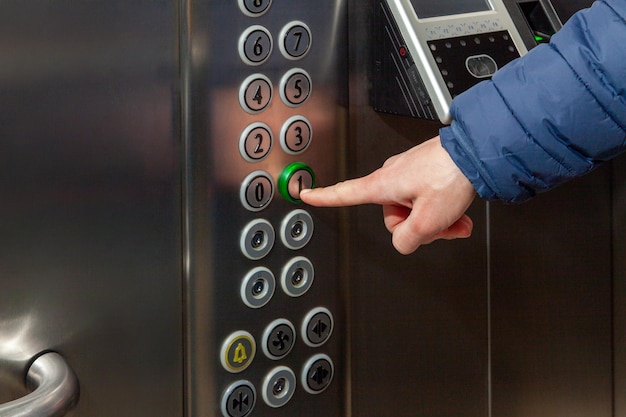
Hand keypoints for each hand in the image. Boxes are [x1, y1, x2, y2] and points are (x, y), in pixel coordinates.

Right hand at [300, 136, 475, 253]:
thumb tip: (404, 242)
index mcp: (383, 185)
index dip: (324, 198)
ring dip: (436, 219)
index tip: (306, 195)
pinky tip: (458, 212)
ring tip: (455, 219)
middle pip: (394, 217)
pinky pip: (426, 197)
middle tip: (441, 226)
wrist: (476, 150)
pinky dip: (441, 208)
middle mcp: (392, 175)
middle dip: (419, 227)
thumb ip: (407, 239)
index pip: (344, 194)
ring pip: (414, 209)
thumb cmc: (452, 174)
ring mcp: (409, 172)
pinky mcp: (425, 170)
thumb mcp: (428, 220)